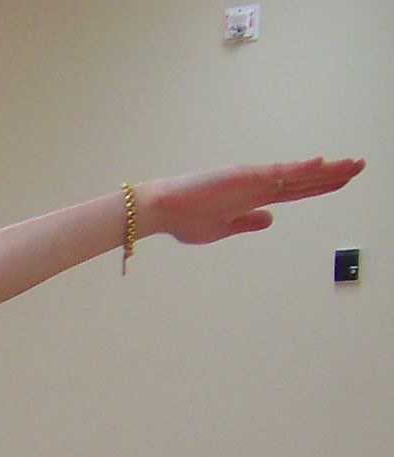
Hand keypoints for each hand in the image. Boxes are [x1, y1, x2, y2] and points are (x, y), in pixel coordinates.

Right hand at [141, 156, 364, 245]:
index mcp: (253, 199)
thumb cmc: (184, 220)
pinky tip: (323, 163)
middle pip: (304, 180)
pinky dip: (302, 168)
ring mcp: (254, 179)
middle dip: (333, 175)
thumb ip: (248, 223)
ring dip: (328, 169)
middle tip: (359, 166)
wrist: (162, 209)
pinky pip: (280, 172)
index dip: (320, 187)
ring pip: (299, 174)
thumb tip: (271, 219)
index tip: (341, 181)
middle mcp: (259, 186)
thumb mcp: (222, 229)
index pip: (295, 192)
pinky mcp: (246, 177)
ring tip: (354, 164)